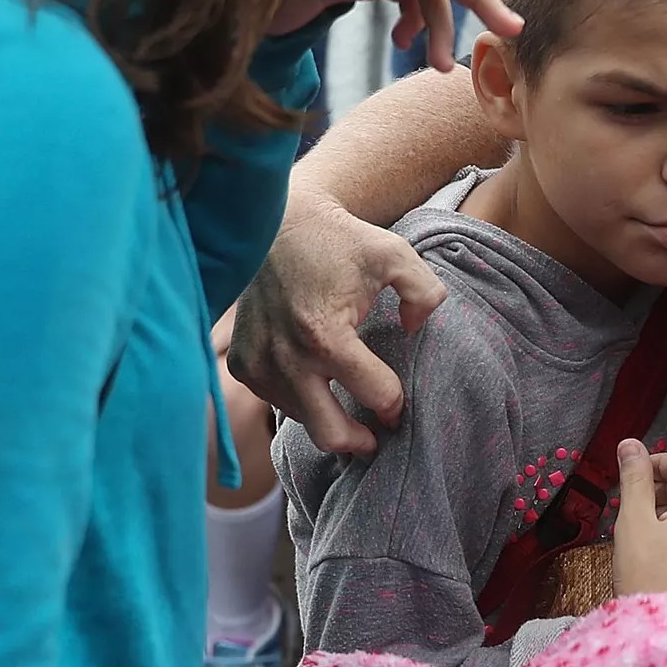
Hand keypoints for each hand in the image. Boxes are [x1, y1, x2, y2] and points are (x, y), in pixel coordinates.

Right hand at [225, 189, 447, 454]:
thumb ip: (425, 294)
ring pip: (303, 420)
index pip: (375, 395)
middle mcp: (285, 357)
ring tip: (350, 409)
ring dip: (329, 419)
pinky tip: (318, 386)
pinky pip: (277, 402)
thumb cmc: (339, 241)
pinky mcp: (241, 363)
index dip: (396, 403)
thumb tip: (415, 331)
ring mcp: (258, 363)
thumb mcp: (396, 256)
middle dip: (360, 442)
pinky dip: (300, 401)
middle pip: (330, 434)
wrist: (275, 224)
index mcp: (324, 335)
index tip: (401, 407)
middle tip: (378, 438)